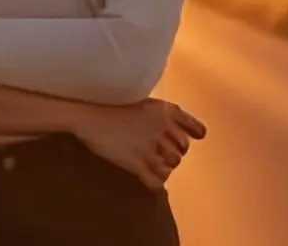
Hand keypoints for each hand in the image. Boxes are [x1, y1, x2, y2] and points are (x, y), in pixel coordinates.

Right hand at [69, 98, 206, 190]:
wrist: (90, 118)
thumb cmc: (115, 108)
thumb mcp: (145, 104)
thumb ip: (163, 115)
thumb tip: (181, 130)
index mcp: (164, 111)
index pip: (191, 127)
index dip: (195, 132)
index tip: (197, 136)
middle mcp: (161, 129)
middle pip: (182, 150)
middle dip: (175, 153)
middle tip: (163, 153)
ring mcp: (150, 147)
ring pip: (171, 166)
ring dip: (165, 167)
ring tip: (154, 165)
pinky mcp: (137, 163)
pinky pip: (157, 180)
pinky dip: (156, 182)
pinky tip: (149, 178)